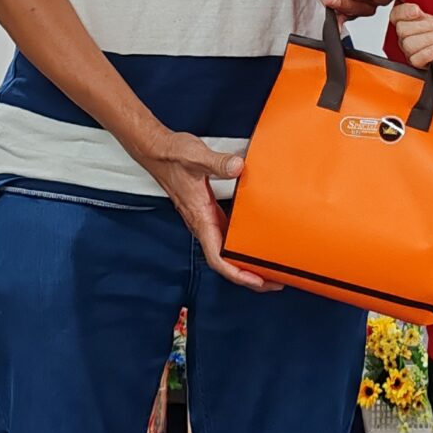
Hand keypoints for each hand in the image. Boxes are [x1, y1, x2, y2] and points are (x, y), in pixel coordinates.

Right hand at [135, 129, 275, 292]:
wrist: (156, 151)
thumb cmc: (171, 156)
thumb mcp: (195, 156)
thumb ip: (217, 162)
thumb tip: (238, 167)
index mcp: (199, 217)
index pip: (216, 257)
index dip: (237, 273)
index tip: (256, 281)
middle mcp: (202, 223)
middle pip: (225, 261)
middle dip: (248, 275)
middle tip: (275, 280)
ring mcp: (205, 218)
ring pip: (226, 250)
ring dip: (246, 263)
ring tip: (270, 268)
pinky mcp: (208, 211)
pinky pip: (226, 235)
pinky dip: (241, 244)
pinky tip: (256, 241)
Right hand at [389, 3, 432, 83]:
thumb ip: (428, 17)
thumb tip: (416, 13)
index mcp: (412, 24)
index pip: (396, 15)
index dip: (404, 11)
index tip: (417, 11)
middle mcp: (408, 38)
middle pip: (401, 29)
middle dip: (424, 25)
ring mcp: (411, 53)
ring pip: (408, 44)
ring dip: (430, 38)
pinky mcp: (418, 67)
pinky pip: (415, 59)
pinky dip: (429, 51)